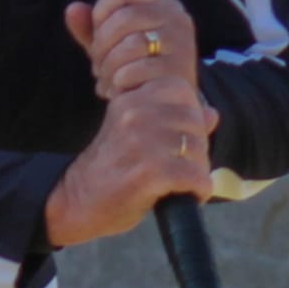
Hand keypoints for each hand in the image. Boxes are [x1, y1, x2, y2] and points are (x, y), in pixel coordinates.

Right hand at [44, 75, 218, 247]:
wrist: (76, 199)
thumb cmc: (110, 167)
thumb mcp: (136, 134)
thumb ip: (172, 122)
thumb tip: (212, 113)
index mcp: (130, 99)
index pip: (180, 88)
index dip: (190, 112)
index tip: (182, 136)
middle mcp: (134, 115)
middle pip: (193, 120)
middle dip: (198, 145)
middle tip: (186, 166)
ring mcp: (142, 143)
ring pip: (196, 147)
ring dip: (199, 169)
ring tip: (186, 182)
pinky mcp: (149, 173)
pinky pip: (194, 176)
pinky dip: (200, 189)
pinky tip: (192, 195)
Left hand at [64, 0, 198, 99]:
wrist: (170, 104)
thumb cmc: (141, 69)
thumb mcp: (114, 45)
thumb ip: (92, 27)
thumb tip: (72, 10)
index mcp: (161, 4)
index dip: (103, 7)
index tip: (97, 31)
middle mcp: (175, 18)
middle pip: (124, 17)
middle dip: (101, 45)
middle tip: (97, 66)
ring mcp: (180, 43)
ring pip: (130, 44)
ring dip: (109, 66)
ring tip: (106, 80)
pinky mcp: (179, 69)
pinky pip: (137, 70)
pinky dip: (120, 82)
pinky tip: (118, 91)